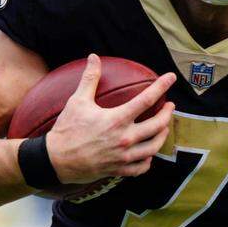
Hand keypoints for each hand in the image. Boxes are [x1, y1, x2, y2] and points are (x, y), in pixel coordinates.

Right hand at [46, 54, 174, 183]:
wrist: (56, 160)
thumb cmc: (67, 129)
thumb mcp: (77, 101)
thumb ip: (90, 79)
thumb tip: (94, 57)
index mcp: (117, 119)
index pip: (147, 99)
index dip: (162, 86)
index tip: (171, 78)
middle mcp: (125, 138)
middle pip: (158, 125)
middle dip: (168, 113)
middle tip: (170, 106)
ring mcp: (124, 156)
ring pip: (154, 147)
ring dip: (162, 136)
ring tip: (163, 127)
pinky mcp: (119, 169)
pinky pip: (142, 167)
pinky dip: (148, 159)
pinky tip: (148, 153)